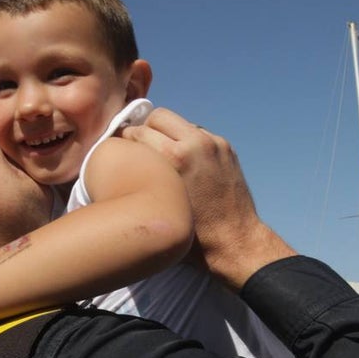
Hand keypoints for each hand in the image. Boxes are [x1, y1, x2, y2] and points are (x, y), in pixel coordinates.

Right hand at [121, 109, 293, 289]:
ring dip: (170, 134)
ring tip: (165, 157)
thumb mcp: (158, 203)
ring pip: (181, 123)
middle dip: (147, 128)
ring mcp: (215, 143)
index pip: (138, 130)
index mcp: (176, 157)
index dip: (126, 139)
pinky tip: (186, 164)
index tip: (123, 149)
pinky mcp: (226, 148)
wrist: (236, 241)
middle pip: (159, 116)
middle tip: (142, 147)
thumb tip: (127, 158)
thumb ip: (143, 174)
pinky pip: (199, 134)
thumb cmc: (192, 234)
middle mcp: (196, 143)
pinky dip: (189, 143)